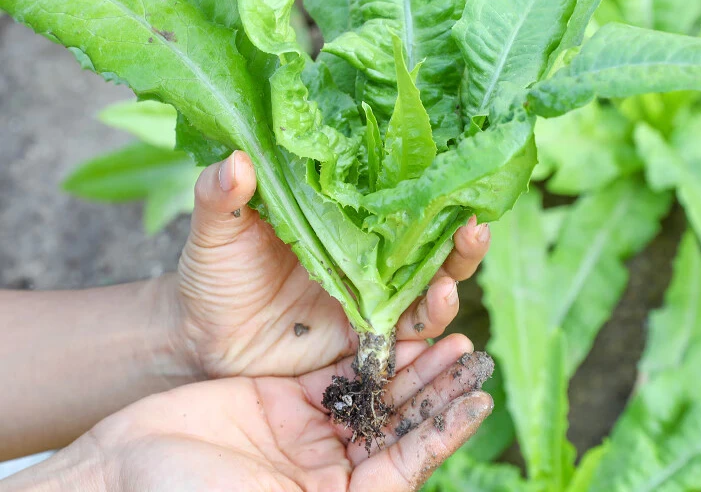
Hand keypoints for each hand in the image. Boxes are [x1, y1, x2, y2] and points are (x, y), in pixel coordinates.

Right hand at [34, 337, 491, 491]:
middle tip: (471, 352)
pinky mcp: (287, 399)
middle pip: (398, 426)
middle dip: (435, 389)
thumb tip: (400, 491)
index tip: (480, 400)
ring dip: (408, 363)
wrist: (123, 473)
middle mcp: (331, 474)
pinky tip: (392, 324)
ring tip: (444, 330)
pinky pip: (337, 370)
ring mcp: (310, 433)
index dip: (445, 434)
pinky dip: (366, 349)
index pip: (407, 466)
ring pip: (374, 392)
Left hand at [171, 151, 489, 378]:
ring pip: (428, 282)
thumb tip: (236, 158)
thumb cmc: (214, 275)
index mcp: (340, 217)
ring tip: (463, 258)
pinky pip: (409, 331)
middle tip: (474, 219)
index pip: (392, 195)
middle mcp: (366, 254)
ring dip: (454, 272)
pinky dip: (432, 319)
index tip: (451, 165)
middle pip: (425, 239)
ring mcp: (371, 297)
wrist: (206, 342)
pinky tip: (444, 307)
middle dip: (456, 231)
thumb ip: (222, 198)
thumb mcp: (216, 232)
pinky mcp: (369, 338)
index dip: (424, 183)